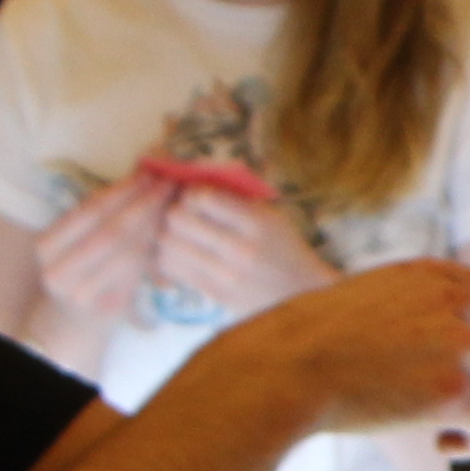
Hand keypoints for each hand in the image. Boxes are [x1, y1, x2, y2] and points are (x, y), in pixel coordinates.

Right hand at [29, 167, 184, 315]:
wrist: (77, 320)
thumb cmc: (84, 268)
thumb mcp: (84, 237)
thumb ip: (107, 208)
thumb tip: (144, 163)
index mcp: (46, 246)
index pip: (89, 210)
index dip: (121, 190)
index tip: (149, 171)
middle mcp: (57, 271)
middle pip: (110, 230)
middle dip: (142, 204)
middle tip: (169, 184)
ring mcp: (81, 293)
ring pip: (127, 250)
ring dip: (154, 223)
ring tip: (174, 202)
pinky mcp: (109, 306)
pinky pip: (138, 270)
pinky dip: (155, 247)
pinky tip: (169, 230)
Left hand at [155, 180, 331, 316]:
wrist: (300, 293)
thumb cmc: (282, 246)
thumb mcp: (270, 214)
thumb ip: (234, 195)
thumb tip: (194, 175)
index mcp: (257, 223)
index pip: (203, 197)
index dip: (191, 191)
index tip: (194, 194)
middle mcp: (240, 250)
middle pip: (178, 219)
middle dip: (175, 210)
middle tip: (182, 212)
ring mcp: (226, 276)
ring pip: (169, 245)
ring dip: (169, 234)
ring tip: (181, 233)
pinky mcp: (215, 294)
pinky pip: (173, 270)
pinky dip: (171, 256)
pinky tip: (183, 252)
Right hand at [215, 258, 469, 449]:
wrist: (284, 366)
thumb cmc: (311, 344)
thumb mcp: (372, 302)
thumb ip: (422, 318)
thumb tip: (459, 375)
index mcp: (435, 275)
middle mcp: (457, 302)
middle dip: (462, 392)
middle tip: (407, 397)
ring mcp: (459, 341)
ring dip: (460, 419)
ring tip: (403, 409)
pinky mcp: (455, 385)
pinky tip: (438, 438)